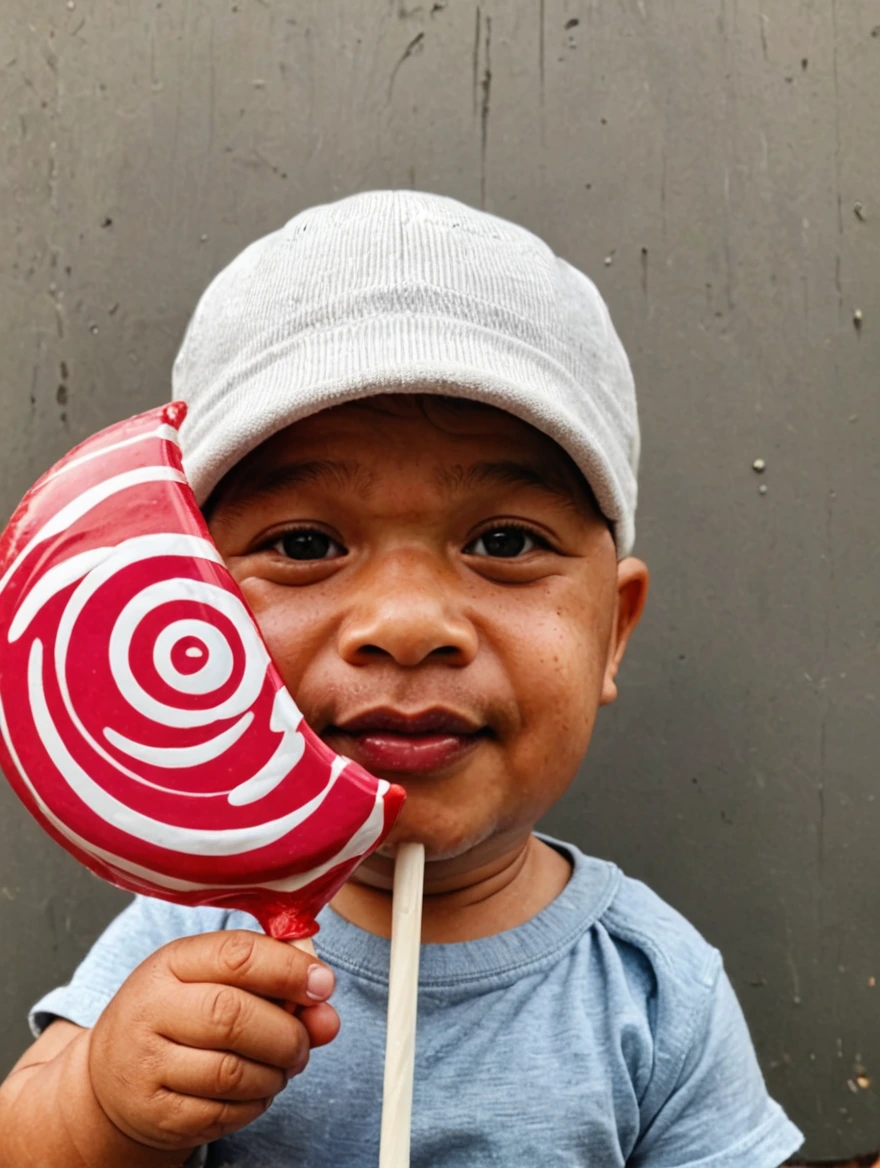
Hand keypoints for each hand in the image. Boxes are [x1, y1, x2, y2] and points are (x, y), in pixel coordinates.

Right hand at [86, 930, 339, 1152]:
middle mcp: (150, 1010)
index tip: (323, 985)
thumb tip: (326, 1010)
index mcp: (170, 963)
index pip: (236, 954)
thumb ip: (275, 981)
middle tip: (304, 1040)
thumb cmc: (179, 1014)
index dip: (288, 969)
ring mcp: (147, 1066)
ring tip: (283, 1064)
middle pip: (233, 1017)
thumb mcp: (215, 978)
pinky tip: (256, 1088)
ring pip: (231, 1072)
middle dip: (287, 1032)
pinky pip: (223, 1114)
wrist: (113, 1076)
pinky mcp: (157, 1115)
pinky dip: (256, 1103)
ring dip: (275, 1072)